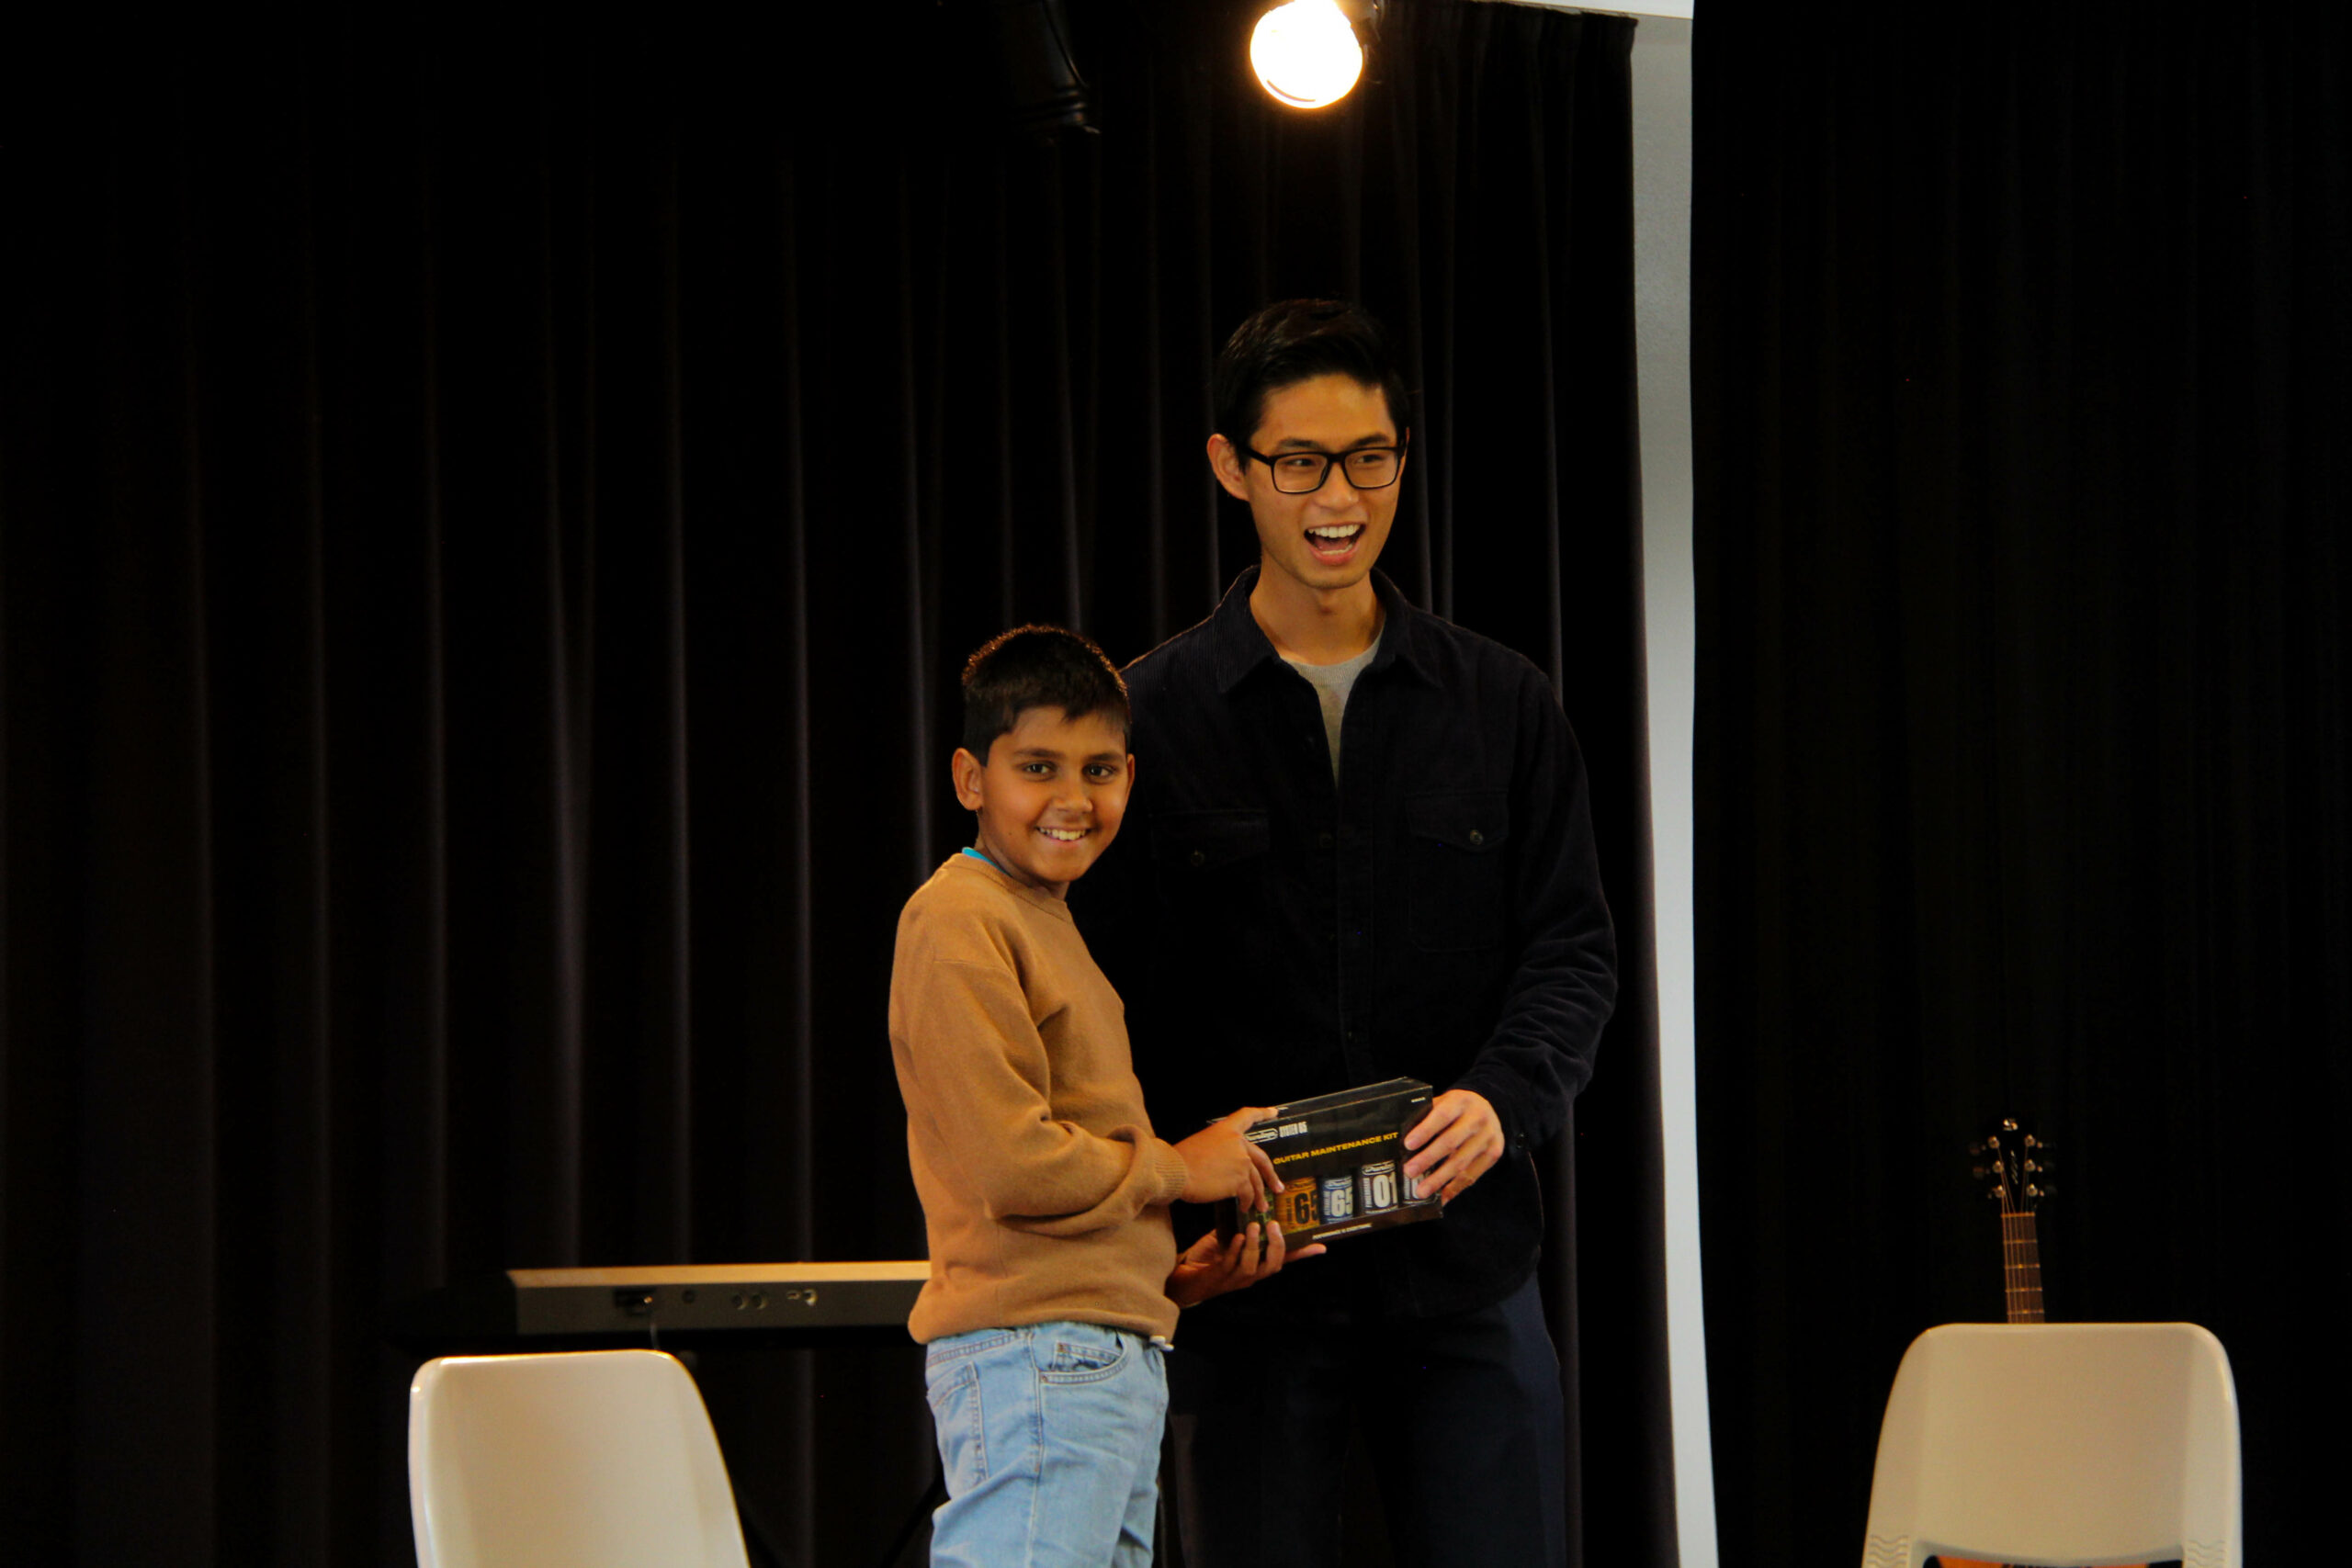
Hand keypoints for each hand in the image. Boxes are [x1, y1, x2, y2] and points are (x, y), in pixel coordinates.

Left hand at [1166, 1221, 1324, 1307]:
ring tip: (1254, 1226)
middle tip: (1273, 1225)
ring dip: (1255, 1246)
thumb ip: (1240, 1228)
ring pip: (1253, 1266)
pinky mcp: (1218, 1278)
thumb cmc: (1205, 1260)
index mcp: (1255, 1266)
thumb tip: (1249, 1205)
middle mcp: (1249, 1275)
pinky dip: (1236, 1251)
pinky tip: (1237, 1238)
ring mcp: (1234, 1279)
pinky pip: (1231, 1265)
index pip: (1283, 1261)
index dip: (1302, 1255)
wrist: (1180, 1279)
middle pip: (1273, 1266)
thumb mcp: (1226, 1240)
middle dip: (1277, 1246)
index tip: (1321, 1246)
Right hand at [1174, 1106, 1281, 1206]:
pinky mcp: (1239, 1181)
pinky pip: (1248, 1193)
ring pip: (1255, 1181)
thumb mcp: (1200, 1143)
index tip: (1273, 1112)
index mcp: (1226, 1130)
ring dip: (1258, 1195)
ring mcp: (1241, 1162)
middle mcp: (1238, 1144)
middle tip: (1276, 1186)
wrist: (1176, 1172)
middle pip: (1262, 1159)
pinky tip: (1244, 1207)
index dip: (1262, 1113)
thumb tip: (1226, 1164)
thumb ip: (1220, 1149)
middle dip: (1271, 1175)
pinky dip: (1247, 1202)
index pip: (1247, 1116)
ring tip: (1260, 1205)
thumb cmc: (1181, 1160)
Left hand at [1401, 1089, 1503, 1204]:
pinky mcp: (1493, 1154)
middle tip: (1409, 1172)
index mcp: (1460, 1102)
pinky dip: (1454, 1188)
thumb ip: (1427, 1115)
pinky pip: (1472, 1176)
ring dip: (1439, 1180)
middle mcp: (1477, 1119)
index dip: (1425, 1131)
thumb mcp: (1445, 1102)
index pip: (1442, 1116)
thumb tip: (1400, 1138)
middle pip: (1450, 1142)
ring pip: (1461, 1163)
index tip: (1408, 1145)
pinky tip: (1440, 1197)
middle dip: (1428, 1159)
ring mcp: (1487, 1138)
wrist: (1491, 1110)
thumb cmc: (1458, 1109)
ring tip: (1421, 1191)